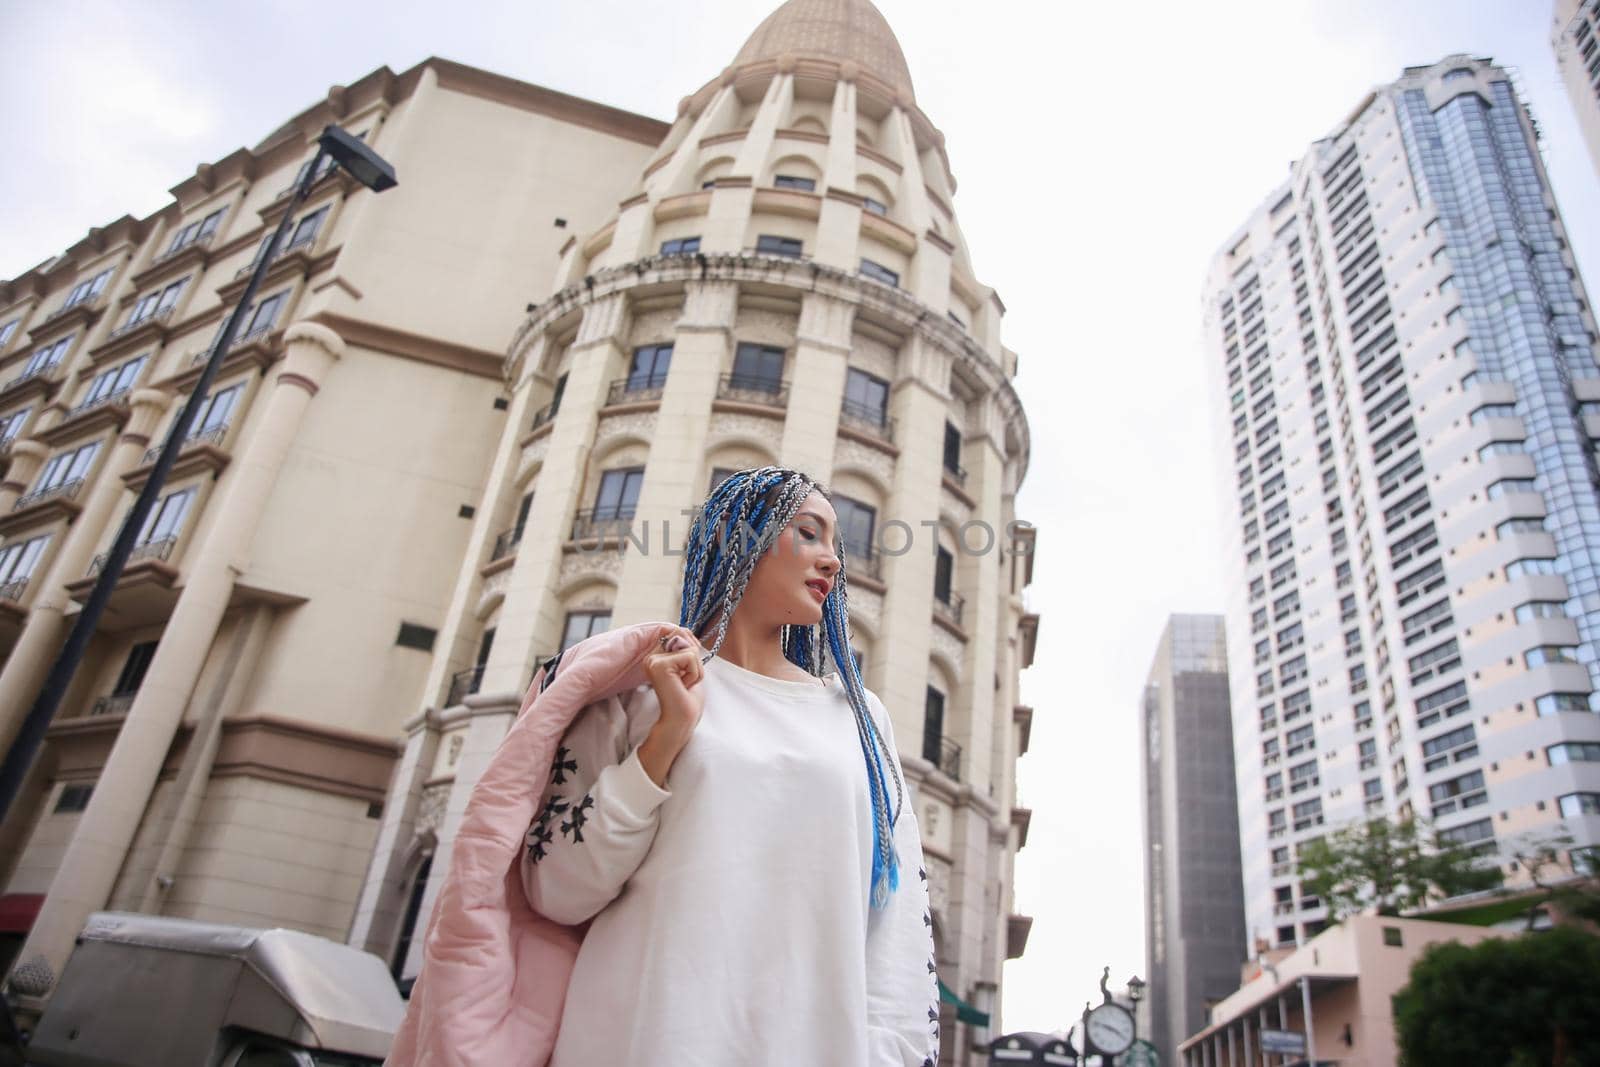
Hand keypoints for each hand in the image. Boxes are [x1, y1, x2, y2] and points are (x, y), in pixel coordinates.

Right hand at [637, 626, 705, 786]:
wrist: (681, 721)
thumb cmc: (687, 700)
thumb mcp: (689, 669)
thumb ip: (686, 649)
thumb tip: (684, 631)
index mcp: (656, 658)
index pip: (683, 639)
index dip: (693, 657)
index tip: (686, 677)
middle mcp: (651, 657)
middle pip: (688, 643)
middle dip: (695, 664)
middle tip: (685, 683)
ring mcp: (653, 660)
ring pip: (690, 650)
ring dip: (695, 670)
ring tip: (683, 685)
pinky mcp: (659, 665)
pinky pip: (690, 657)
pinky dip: (694, 673)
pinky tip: (682, 686)